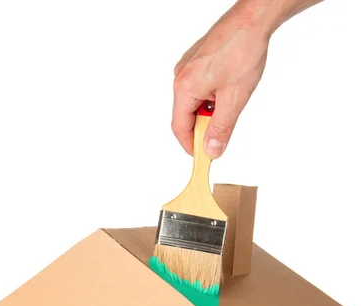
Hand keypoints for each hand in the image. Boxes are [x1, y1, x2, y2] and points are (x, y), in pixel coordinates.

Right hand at [172, 5, 270, 157]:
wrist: (252, 19)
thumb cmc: (242, 50)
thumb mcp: (234, 99)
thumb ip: (220, 129)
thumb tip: (211, 150)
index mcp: (184, 88)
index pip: (180, 128)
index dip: (191, 146)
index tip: (204, 157)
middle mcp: (180, 76)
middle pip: (186, 116)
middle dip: (203, 128)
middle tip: (223, 131)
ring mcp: (187, 68)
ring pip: (194, 103)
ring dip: (210, 111)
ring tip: (231, 101)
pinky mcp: (196, 61)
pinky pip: (198, 89)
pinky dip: (211, 98)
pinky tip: (228, 90)